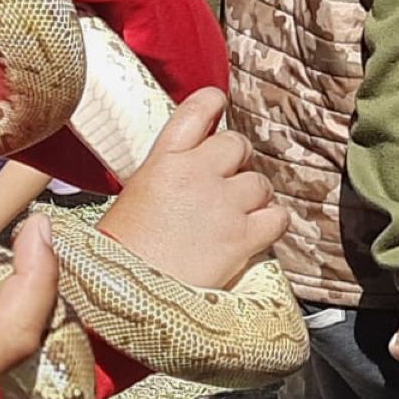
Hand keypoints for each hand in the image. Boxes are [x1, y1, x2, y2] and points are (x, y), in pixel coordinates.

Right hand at [97, 88, 285, 291]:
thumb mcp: (134, 196)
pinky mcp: (243, 237)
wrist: (125, 295)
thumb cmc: (120, 251)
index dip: (213, 102)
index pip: (196, 112)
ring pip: (260, 182)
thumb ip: (165, 174)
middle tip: (226, 181)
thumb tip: (188, 170)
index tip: (219, 103)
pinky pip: (278, 216)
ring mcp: (223, 204)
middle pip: (237, 144)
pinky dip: (271, 222)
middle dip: (237, 160)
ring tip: (236, 215)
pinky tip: (255, 231)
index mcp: (162, 161)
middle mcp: (196, 174)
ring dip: (254, 196)